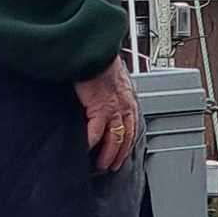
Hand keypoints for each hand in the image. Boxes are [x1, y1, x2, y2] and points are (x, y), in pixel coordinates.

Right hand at [74, 57, 138, 173]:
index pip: (132, 127)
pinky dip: (90, 144)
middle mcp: (125, 106)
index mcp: (128, 98)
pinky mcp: (99, 109)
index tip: (122, 152)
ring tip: (101, 165)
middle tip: (112, 166)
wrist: (93, 50)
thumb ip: (109, 88)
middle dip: (119, 155)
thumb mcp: (110, 75)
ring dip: (107, 155)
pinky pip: (95, 133)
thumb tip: (102, 94)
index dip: (127, 143)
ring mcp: (113, 109)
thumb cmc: (98, 58)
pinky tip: (85, 150)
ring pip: (113, 140)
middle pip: (125, 138)